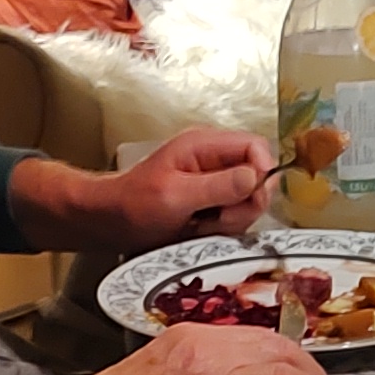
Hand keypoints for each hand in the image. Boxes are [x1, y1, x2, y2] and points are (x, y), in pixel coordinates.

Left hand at [104, 127, 275, 245]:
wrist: (111, 223)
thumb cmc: (133, 204)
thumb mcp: (175, 195)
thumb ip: (218, 186)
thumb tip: (255, 177)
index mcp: (204, 145)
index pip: (255, 146)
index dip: (262, 171)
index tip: (252, 197)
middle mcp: (214, 161)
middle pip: (258, 178)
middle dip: (244, 204)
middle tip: (217, 217)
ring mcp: (216, 184)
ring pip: (250, 202)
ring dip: (231, 220)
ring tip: (200, 225)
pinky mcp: (214, 204)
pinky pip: (236, 217)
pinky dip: (223, 229)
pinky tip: (199, 230)